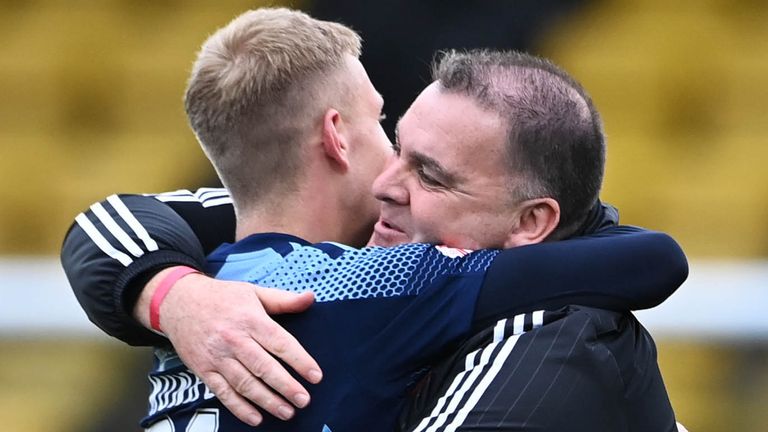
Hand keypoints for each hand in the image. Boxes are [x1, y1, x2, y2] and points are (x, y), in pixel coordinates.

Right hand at [142, 271, 321, 425]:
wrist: (177, 301)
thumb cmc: (221, 297)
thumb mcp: (253, 292)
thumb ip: (283, 300)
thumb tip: (310, 297)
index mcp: (251, 319)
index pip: (280, 342)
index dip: (300, 361)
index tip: (316, 376)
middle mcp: (234, 339)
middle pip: (264, 367)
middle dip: (286, 386)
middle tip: (304, 400)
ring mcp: (217, 357)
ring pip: (245, 384)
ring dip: (267, 401)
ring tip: (287, 412)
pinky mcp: (204, 369)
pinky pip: (223, 392)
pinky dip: (239, 408)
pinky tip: (256, 418)